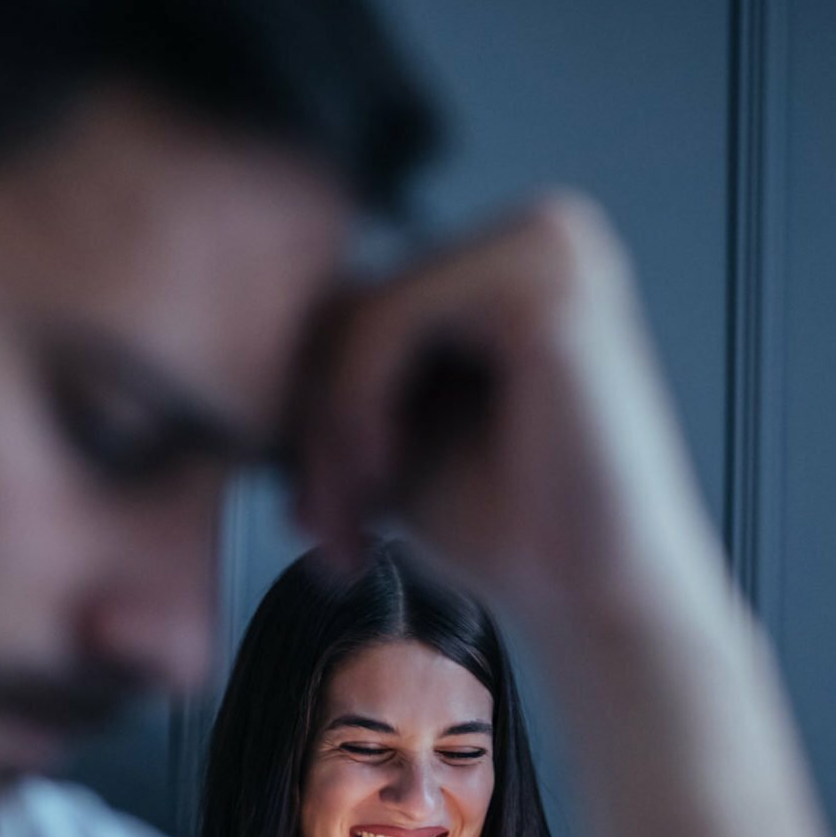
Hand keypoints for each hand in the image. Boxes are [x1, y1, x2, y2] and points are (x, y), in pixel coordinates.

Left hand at [297, 194, 717, 630]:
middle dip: (317, 425)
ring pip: (362, 313)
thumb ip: (338, 373)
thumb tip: (233, 341)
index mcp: (519, 258)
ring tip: (350, 522)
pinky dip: (358, 409)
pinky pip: (388, 321)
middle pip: (358, 300)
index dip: (314, 407)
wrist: (602, 605)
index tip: (312, 513)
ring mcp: (552, 245)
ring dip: (331, 429)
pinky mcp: (546, 282)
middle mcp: (545, 231)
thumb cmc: (517, 532)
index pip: (365, 298)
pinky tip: (384, 480)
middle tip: (324, 531)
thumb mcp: (396, 433)